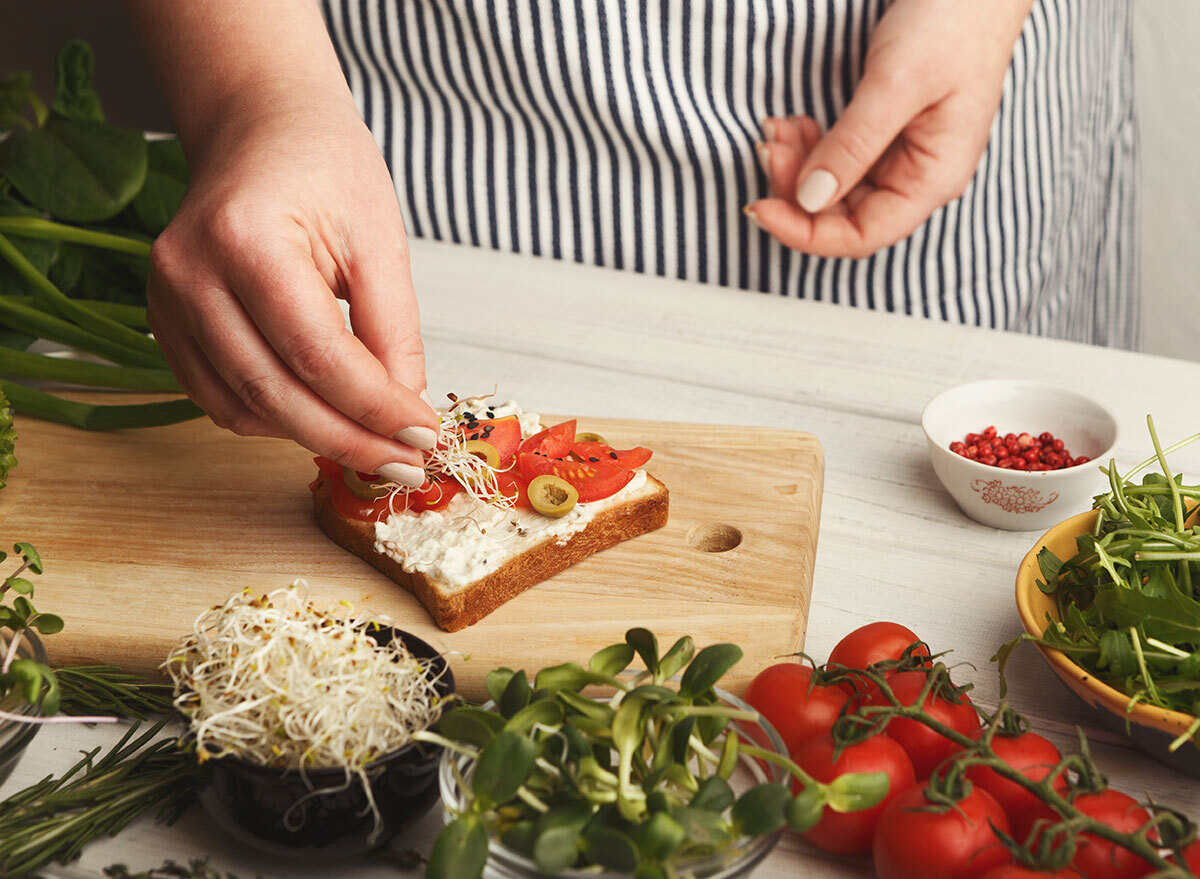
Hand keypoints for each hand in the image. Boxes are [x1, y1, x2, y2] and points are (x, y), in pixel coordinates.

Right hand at [147, 96, 436, 484]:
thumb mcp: (380, 239)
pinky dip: (275, 421)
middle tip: (407, 463)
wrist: (262, 131)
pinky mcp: (165, 322)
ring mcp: (166, 301)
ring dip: (313, 437)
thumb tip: (404, 415)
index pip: (317, 354)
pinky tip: (324, 417)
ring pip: (242, 408)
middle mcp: (189, 273)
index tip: (424, 434)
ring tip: (375, 444)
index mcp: (245, 238)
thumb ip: (393, 331)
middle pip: (274, 393)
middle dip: (349, 440)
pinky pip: (220, 399)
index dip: (375, 408)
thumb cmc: (325, 167)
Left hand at [748, 0, 1032, 259]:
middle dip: (795, 189)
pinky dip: (808, 147)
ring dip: (797, 165)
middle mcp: (918, 178)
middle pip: (841, 215)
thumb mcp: (896, 83)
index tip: (761, 206)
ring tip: (776, 128)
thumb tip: (810, 199)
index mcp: (934, 179)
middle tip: (767, 146)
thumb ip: (854, 145)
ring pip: (833, 189)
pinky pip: (837, 160)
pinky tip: (794, 123)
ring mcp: (901, 159)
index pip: (862, 235)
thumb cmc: (952, 22)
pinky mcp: (884, 136)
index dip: (806, 232)